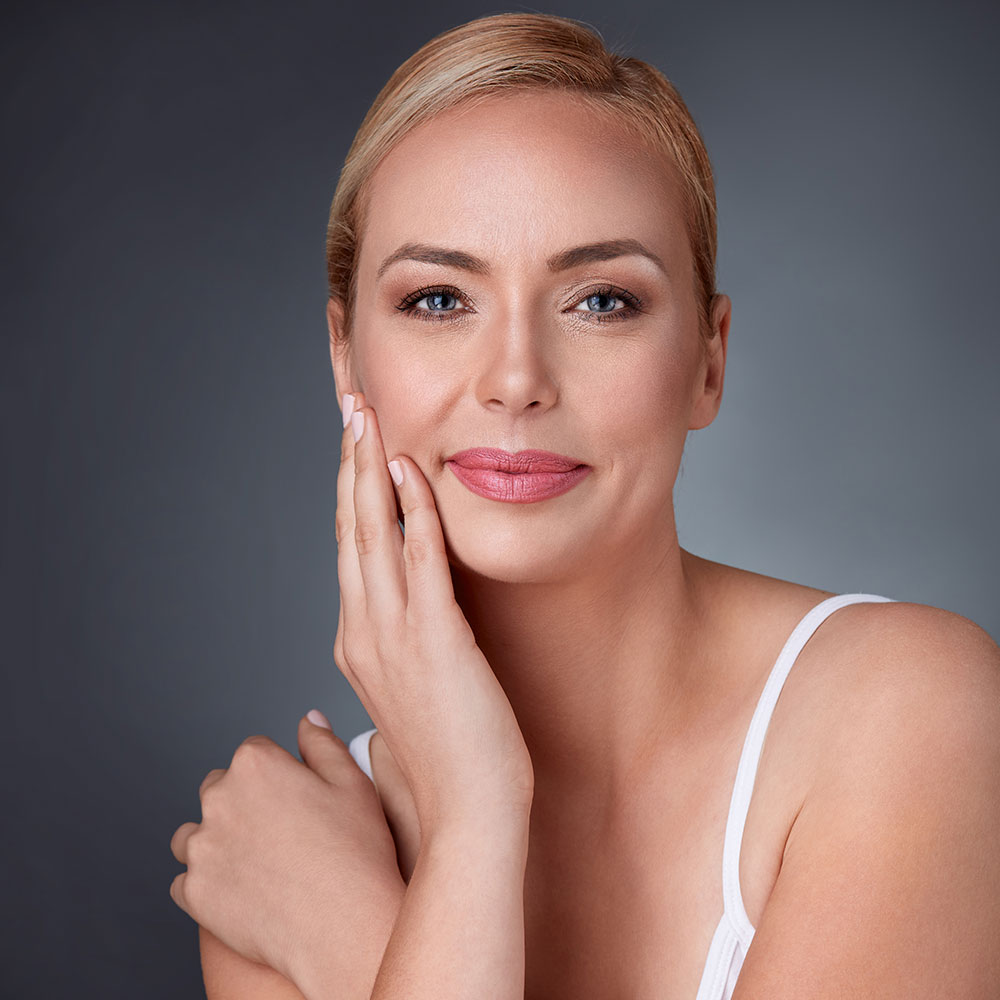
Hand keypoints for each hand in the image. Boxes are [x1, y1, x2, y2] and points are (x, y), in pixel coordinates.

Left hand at [169, 713, 404, 990]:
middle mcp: (219, 798)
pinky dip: (207, 883)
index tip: (297, 797)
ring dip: (217, 840)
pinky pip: (186, 880)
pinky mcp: (194, 892)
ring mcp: (202, 848)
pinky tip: (240, 889)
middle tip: (282, 831)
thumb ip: (323, 744)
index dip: (280, 772)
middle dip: (244, 801)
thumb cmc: (354, 853)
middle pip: (220, 787)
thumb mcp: (353, 782)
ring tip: (256, 861)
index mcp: (256, 764)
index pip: (255, 751)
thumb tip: (308, 720)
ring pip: (195, 834)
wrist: (342, 925)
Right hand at [335, 390, 533, 835]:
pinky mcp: (433, 638)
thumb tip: (414, 620)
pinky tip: (408, 469)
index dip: (349, 493)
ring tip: (366, 417)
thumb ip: (407, 646)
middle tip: (351, 409)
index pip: (350, 550)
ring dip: (368, 468)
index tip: (355, 449)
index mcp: (359, 640)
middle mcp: (363, 630)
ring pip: (371, 533)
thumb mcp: (418, 689)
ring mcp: (392, 634)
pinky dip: (410, 509)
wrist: (470, 813)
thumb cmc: (455, 755)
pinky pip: (419, 558)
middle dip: (348, 463)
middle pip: (349, 529)